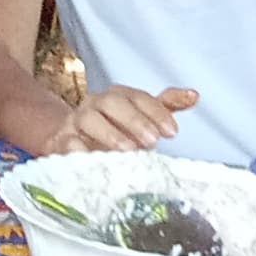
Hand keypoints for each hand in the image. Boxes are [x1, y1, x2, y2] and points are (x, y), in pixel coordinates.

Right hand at [53, 85, 197, 152]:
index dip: (156, 111)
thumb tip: (195, 95)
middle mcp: (95, 104)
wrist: (66, 138)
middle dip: (134, 120)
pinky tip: (95, 160)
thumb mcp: (138, 116)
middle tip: (153, 141)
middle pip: (113, 103)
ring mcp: (75, 121)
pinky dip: (79, 150)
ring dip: (110, 134)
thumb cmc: (110, 128)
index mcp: (116, 96)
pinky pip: (67, 142)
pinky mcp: (60, 141)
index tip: (172, 132)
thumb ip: (164, 106)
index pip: (137, 97)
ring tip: (129, 151)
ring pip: (89, 119)